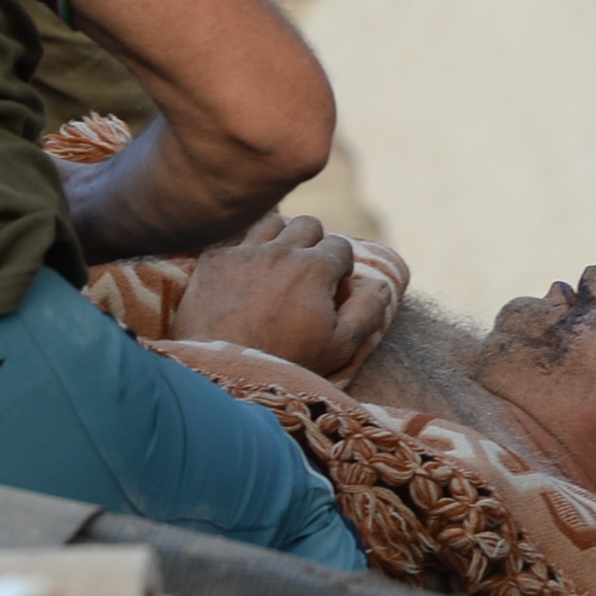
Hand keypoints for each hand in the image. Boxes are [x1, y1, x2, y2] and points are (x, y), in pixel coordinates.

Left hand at [169, 214, 393, 375]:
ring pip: (272, 222)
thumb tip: (382, 286)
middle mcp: (281, 250)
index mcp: (315, 268)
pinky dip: (242, 247)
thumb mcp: (340, 346)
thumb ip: (367, 311)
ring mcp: (244, 252)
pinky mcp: (213, 261)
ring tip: (277, 263)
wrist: (224, 372)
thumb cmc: (287, 362)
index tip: (332, 286)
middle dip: (313, 242)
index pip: (340, 246)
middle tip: (306, 271)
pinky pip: (234, 237)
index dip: (341, 266)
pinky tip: (243, 269)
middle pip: (308, 224)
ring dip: (279, 237)